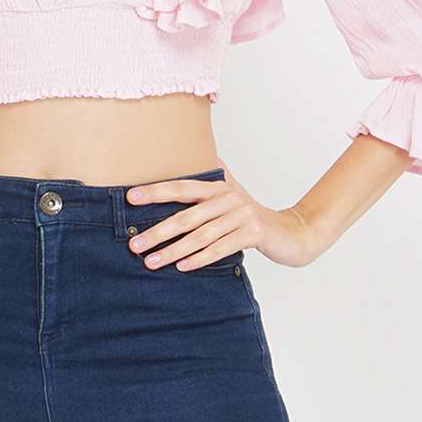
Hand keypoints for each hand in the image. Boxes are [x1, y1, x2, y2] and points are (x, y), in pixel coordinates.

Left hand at [126, 156, 320, 269]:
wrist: (290, 232)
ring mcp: (242, 214)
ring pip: (201, 235)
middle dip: (157, 231)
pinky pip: (221, 248)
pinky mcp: (253, 233)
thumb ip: (214, 176)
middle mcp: (228, 197)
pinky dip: (199, 258)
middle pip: (186, 215)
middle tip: (134, 244)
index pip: (181, 187)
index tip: (130, 198)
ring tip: (151, 261)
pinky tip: (182, 267)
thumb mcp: (232, 193)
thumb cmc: (251, 215)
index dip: (156, 191)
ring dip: (173, 250)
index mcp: (219, 186)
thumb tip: (195, 154)